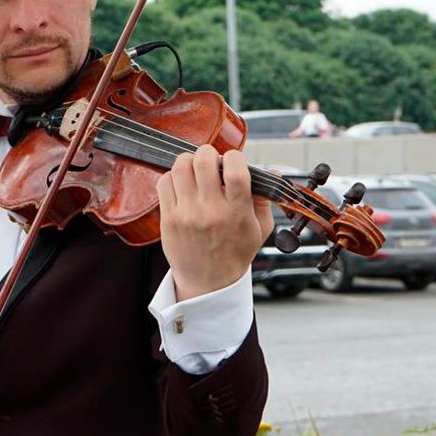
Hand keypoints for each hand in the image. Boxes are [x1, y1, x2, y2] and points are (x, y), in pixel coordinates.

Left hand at [156, 145, 274, 300]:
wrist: (209, 282)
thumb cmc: (235, 253)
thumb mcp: (260, 229)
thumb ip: (264, 199)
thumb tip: (271, 171)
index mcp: (236, 211)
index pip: (235, 169)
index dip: (234, 157)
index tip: (233, 161)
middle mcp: (211, 211)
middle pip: (203, 161)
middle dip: (208, 154)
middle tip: (211, 161)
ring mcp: (187, 214)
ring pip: (180, 167)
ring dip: (188, 162)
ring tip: (195, 170)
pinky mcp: (169, 218)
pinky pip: (164, 183)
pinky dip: (172, 178)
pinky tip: (182, 185)